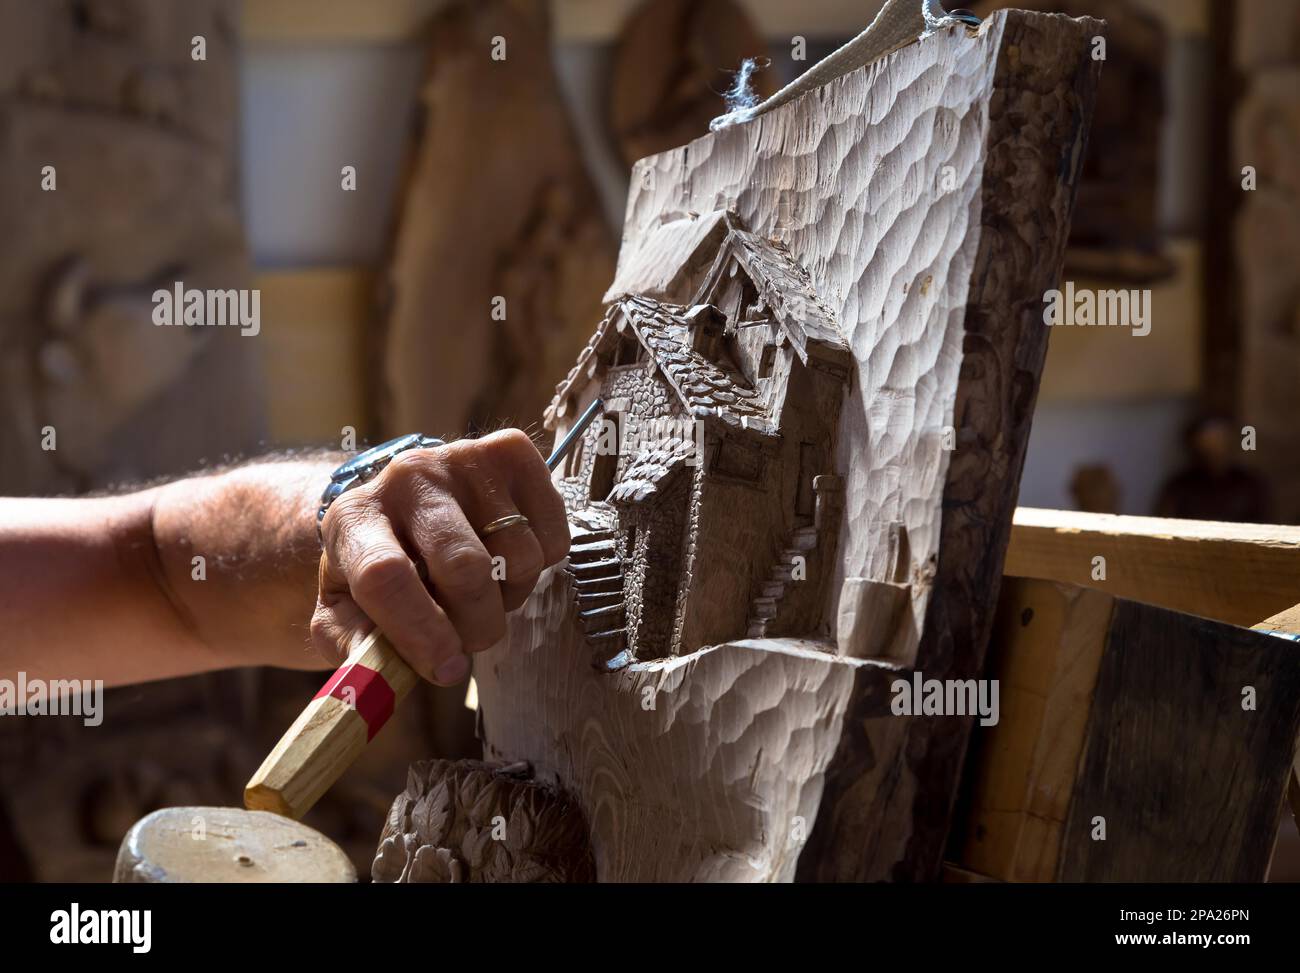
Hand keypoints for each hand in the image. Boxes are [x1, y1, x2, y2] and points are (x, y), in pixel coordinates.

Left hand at [311, 430, 569, 685]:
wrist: (403, 500)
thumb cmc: (378, 566)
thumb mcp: (345, 610)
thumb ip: (355, 645)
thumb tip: (384, 672)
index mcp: (354, 519)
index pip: (387, 575)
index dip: (421, 630)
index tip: (446, 669)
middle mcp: (407, 476)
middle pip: (464, 565)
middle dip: (477, 625)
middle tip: (471, 643)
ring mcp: (463, 457)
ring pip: (519, 554)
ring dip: (510, 597)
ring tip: (485, 595)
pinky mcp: (511, 451)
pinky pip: (552, 534)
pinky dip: (541, 567)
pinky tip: (508, 561)